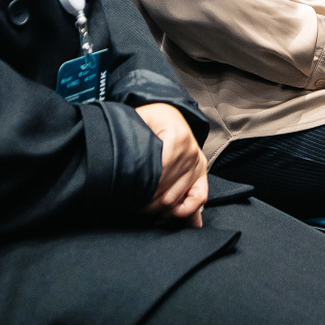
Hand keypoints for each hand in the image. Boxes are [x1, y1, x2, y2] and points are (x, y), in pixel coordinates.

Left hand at [134, 103, 208, 227]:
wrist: (170, 110)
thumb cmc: (151, 117)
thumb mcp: (139, 119)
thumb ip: (131, 138)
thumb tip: (122, 163)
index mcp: (178, 138)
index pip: (159, 174)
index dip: (142, 188)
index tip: (128, 195)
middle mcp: (192, 152)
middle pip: (167, 191)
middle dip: (147, 203)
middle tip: (130, 205)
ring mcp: (198, 164)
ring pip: (177, 199)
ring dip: (158, 209)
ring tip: (142, 208)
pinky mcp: (202, 172)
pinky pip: (200, 197)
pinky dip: (187, 210)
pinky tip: (171, 214)